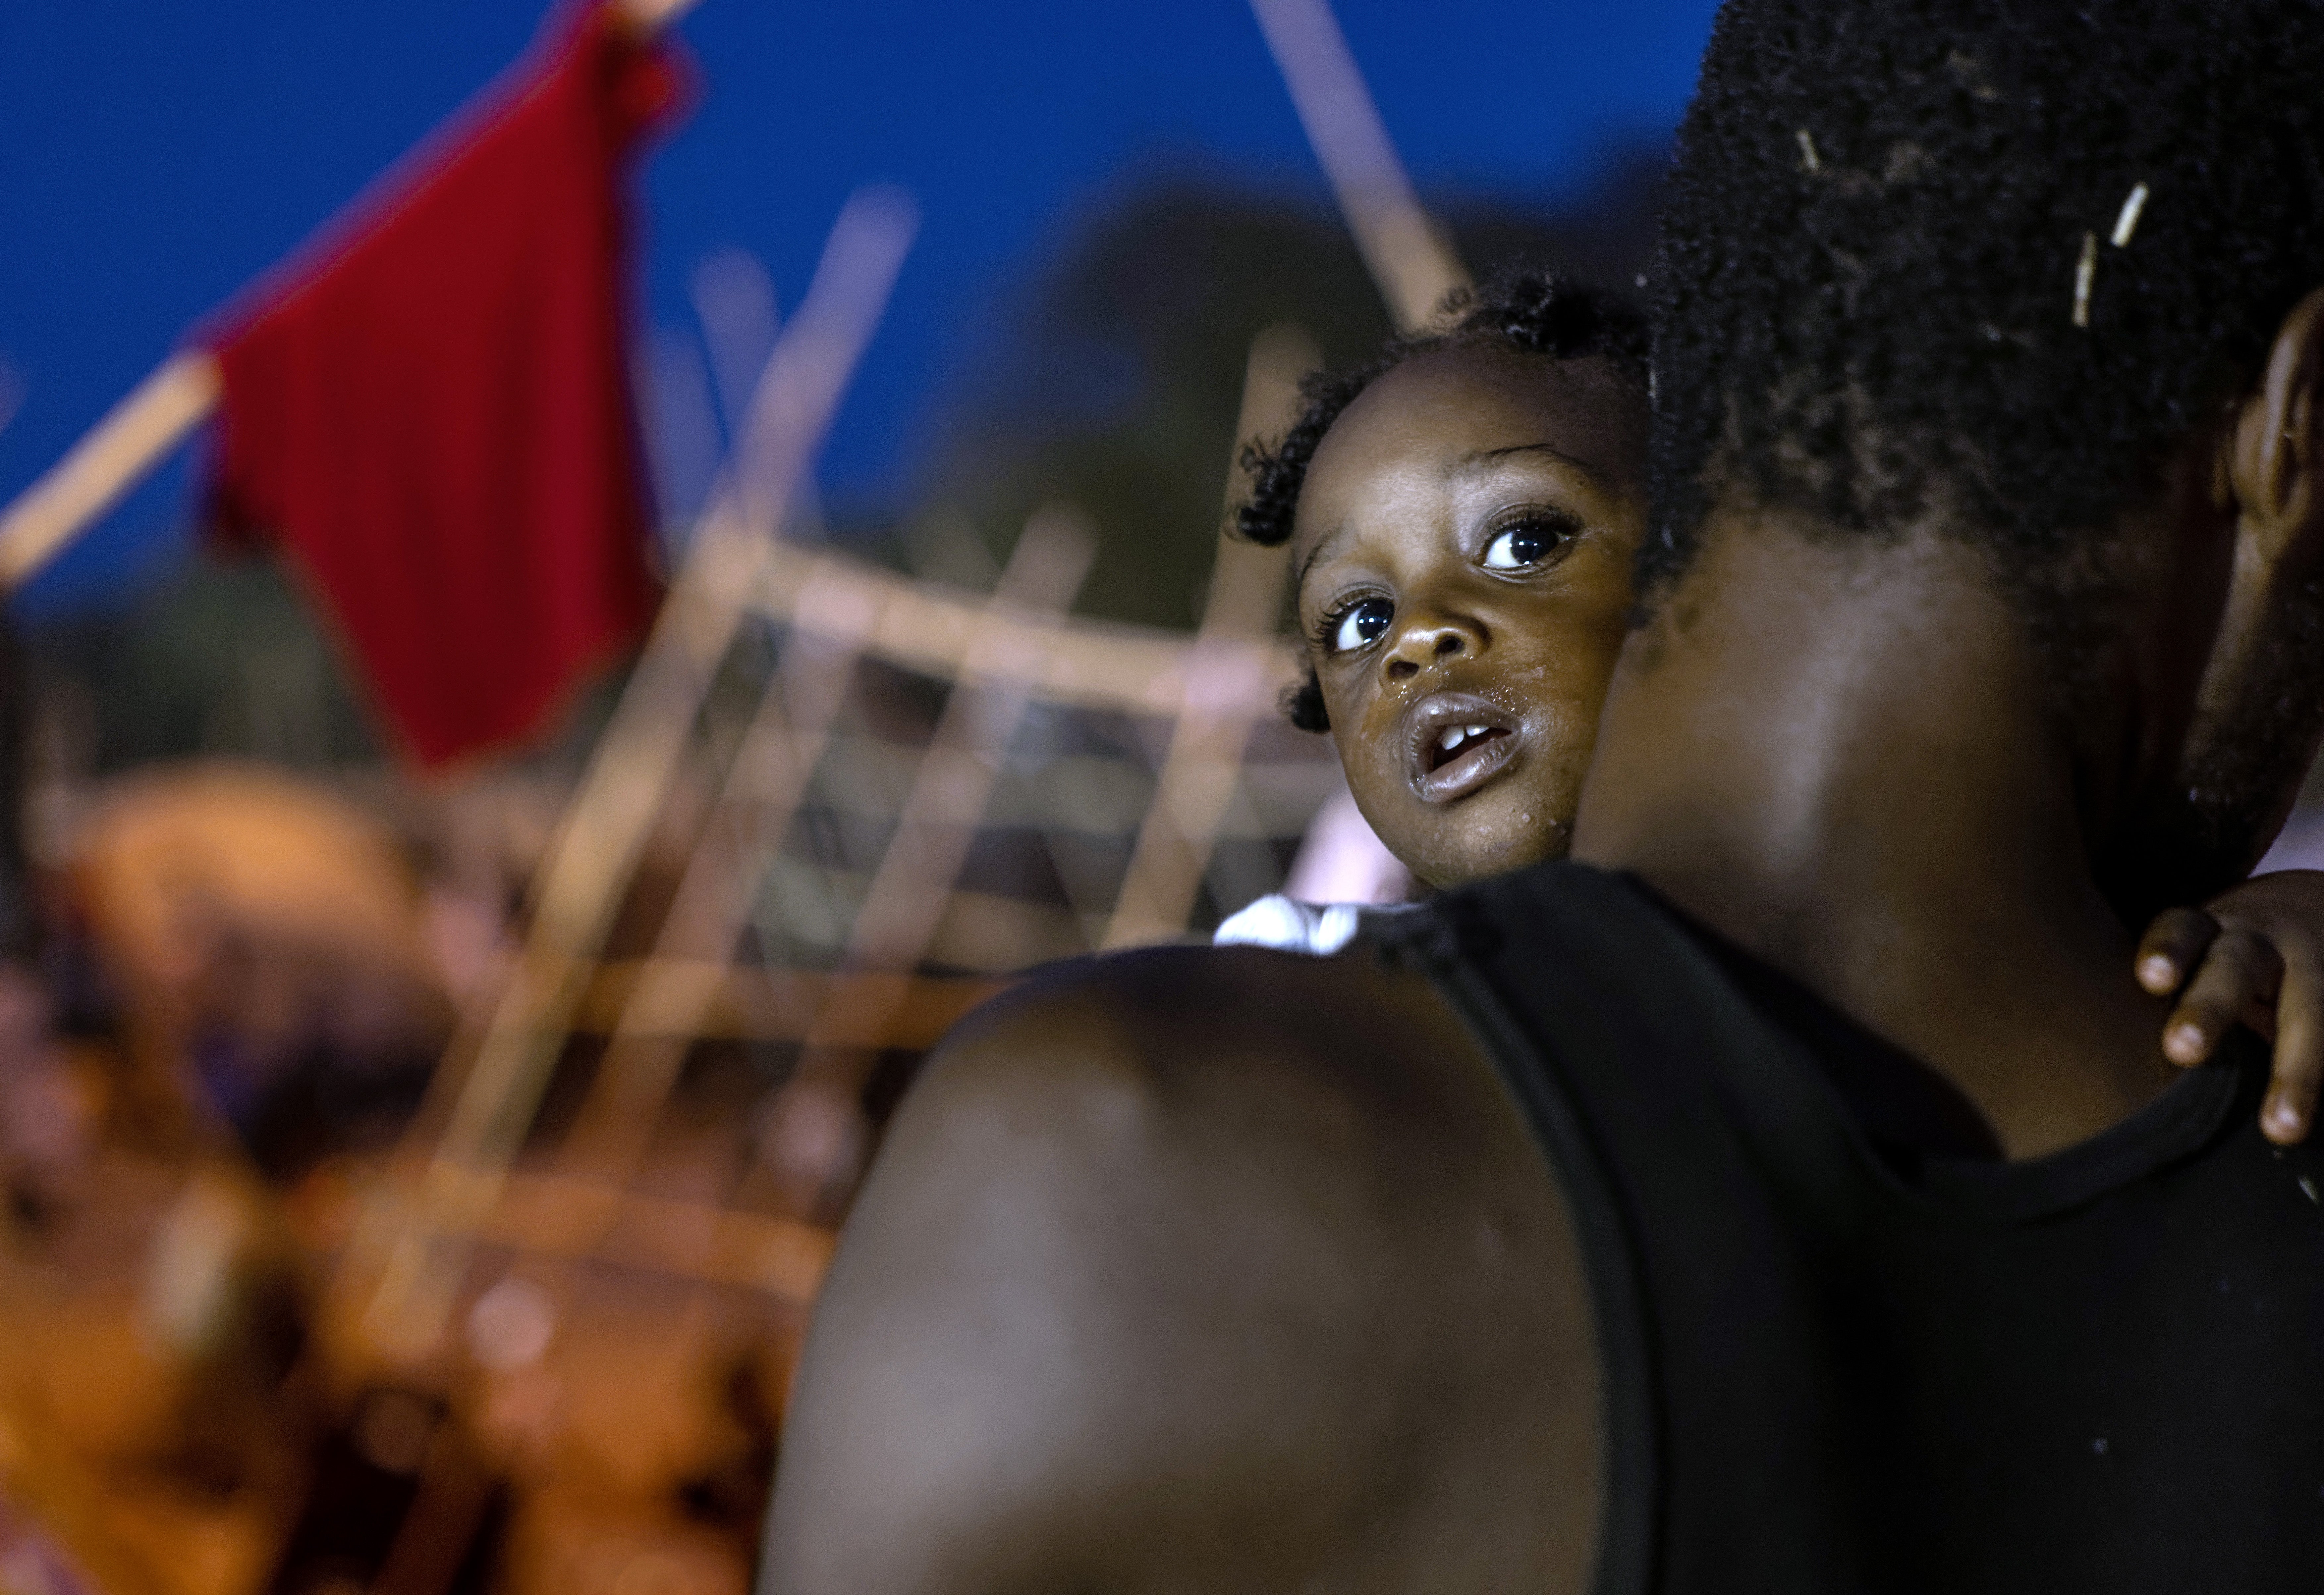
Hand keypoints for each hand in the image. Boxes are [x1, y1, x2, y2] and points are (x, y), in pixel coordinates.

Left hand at [2135, 870, 2323, 1145]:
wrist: (2311, 912)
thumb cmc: (2218, 952)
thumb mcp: (2192, 949)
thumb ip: (2153, 987)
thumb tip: (2068, 1050)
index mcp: (2207, 929)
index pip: (2180, 929)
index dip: (2166, 951)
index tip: (2149, 979)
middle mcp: (2257, 944)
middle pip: (2232, 971)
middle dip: (2209, 1009)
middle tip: (2181, 1050)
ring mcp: (2307, 970)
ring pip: (2306, 1013)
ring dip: (2295, 1072)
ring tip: (2281, 1128)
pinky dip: (2321, 1072)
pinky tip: (2314, 1121)